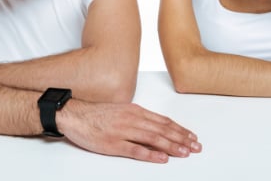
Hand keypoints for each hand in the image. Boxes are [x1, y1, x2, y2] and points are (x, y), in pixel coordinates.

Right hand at [56, 99, 201, 162]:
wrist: (75, 115)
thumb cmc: (97, 114)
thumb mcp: (121, 111)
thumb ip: (138, 118)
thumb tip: (155, 126)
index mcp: (135, 111)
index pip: (163, 121)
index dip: (179, 129)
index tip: (191, 137)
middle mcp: (132, 119)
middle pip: (162, 130)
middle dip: (181, 139)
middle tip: (195, 146)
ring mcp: (123, 131)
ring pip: (153, 139)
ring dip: (171, 146)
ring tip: (185, 153)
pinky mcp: (113, 144)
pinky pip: (135, 150)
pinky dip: (150, 154)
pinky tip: (162, 158)